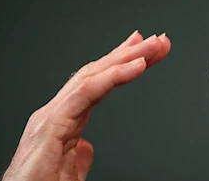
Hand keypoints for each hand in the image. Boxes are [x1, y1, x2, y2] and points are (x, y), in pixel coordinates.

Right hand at [2, 30, 170, 180]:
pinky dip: (113, 76)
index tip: (144, 52)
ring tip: (153, 46)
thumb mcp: (69, 171)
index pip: (96, 83)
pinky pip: (86, 93)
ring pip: (92, 76)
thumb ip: (78, 154)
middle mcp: (55, 113)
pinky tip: (137, 66)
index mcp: (63, 121)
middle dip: (129, 53)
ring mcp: (50, 117)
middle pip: (97, 73)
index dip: (120, 64)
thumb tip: (86, 146)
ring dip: (126, 57)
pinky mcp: (49, 126)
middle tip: (158, 40)